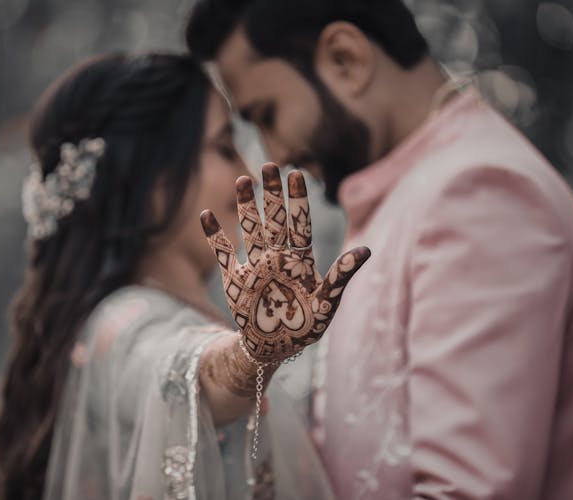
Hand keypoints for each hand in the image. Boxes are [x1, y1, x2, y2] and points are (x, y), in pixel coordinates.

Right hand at [201, 163, 369, 363]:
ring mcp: (254, 266)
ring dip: (246, 206)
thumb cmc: (304, 328)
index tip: (297, 172)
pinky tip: (206, 216)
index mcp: (300, 261)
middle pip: (274, 219)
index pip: (299, 223)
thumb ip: (341, 277)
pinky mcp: (235, 279)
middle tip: (269, 165)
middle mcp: (277, 257)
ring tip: (242, 180)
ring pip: (249, 229)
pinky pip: (222, 253)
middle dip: (272, 193)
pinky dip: (214, 236)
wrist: (272, 348)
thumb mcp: (326, 305)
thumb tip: (366, 250)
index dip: (298, 199)